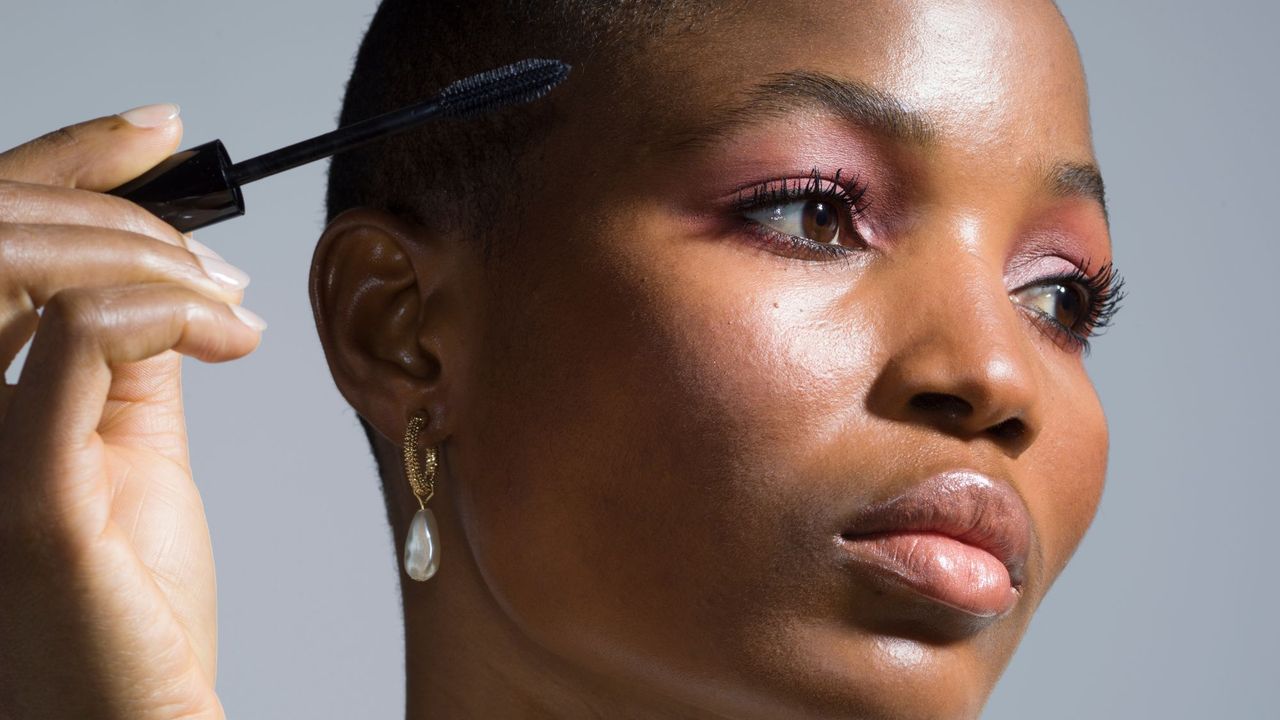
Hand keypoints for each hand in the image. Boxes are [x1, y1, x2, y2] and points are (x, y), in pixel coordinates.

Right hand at [0, 105, 264, 719]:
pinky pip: (81, 337)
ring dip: (160, 262)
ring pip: (45, 271)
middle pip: (8, 238)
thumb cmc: (125, 611)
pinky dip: (164, 310)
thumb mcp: (124, 459)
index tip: (162, 141)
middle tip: (222, 273)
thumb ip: (125, 370)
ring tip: (230, 312)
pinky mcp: (24, 493)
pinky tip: (227, 339)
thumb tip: (158, 289)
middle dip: (133, 218)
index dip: (68, 166)